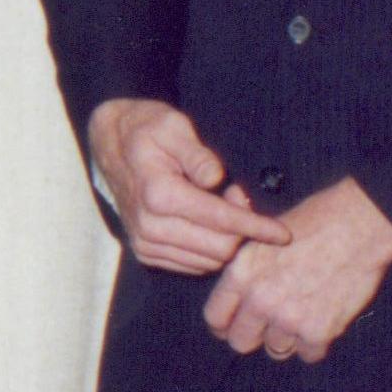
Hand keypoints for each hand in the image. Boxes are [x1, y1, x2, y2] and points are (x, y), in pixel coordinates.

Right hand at [87, 99, 288, 274]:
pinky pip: (192, 265)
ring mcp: (145, 242)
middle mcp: (149, 225)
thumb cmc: (146, 130)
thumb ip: (196, 154)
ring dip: (224, 239)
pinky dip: (208, 250)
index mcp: (158, 194)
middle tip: (240, 197)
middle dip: (241, 230)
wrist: (109, 145)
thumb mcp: (172, 126)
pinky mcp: (145, 251)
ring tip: (221, 206)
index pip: (220, 221)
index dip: (256, 227)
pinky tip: (207, 223)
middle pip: (218, 248)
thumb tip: (215, 178)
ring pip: (207, 261)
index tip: (283, 233)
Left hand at [206, 177, 391, 363]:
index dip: (225, 324)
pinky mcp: (319, 330)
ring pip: (276, 350)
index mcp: (241, 273)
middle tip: (270, 326)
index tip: (236, 324)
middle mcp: (259, 299)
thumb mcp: (264, 234)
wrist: (359, 226)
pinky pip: (309, 355)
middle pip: (241, 342)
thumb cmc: (315, 221)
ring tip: (302, 316)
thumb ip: (245, 267)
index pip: (214, 318)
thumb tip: (234, 289)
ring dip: (288, 338)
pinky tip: (322, 322)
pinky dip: (315, 344)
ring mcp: (289, 318)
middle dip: (254, 336)